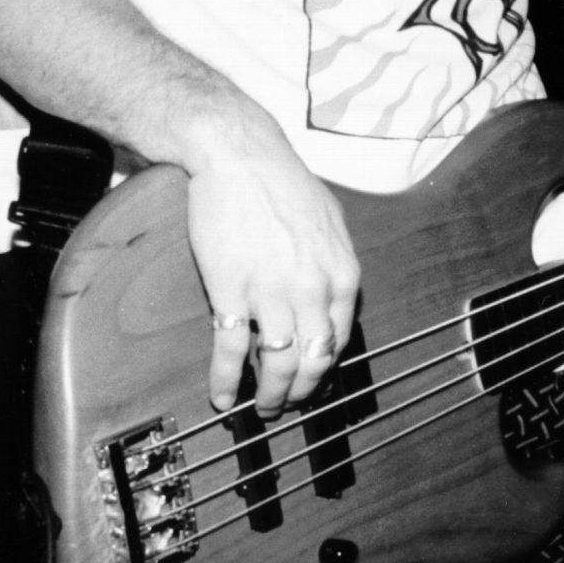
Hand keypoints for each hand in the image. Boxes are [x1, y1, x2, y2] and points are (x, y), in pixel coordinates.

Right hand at [182, 113, 360, 417]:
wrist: (239, 153)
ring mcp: (271, 294)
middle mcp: (312, 291)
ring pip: (277, 366)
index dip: (323, 371)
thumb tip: (336, 300)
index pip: (339, 343)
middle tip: (285, 405)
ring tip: (260, 409)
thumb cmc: (282, 181)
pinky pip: (230, 351)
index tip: (310, 381)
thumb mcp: (330, 221)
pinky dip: (225, 382)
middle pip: (312, 363)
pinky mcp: (230, 291)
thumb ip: (335, 266)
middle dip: (299, 394)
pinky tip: (222, 397)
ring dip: (269, 397)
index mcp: (342, 275)